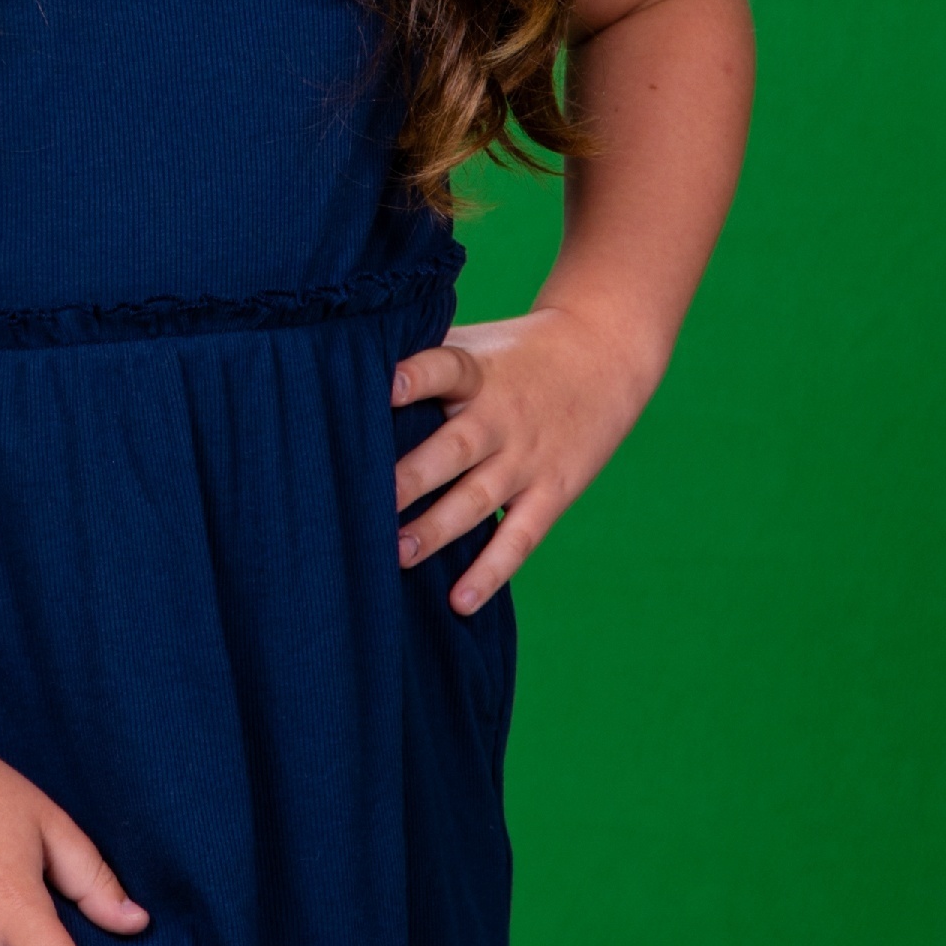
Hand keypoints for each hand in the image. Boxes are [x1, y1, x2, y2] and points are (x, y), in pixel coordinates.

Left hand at [391, 297, 662, 613]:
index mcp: (477, 372)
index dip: (417, 376)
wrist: (605, 355)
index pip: (446, 368)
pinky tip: (460, 600)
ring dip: (437, 529)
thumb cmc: (515, 354)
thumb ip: (422, 359)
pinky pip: (519, 537)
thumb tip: (339, 368)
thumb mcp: (475, 344)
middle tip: (366, 505)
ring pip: (478, 498)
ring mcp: (527, 458)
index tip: (388, 386)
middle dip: (411, 477)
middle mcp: (500, 416)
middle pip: (453, 448)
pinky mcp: (551, 491)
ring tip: (397, 555)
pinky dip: (492, 570)